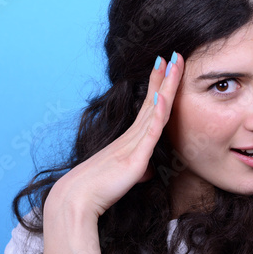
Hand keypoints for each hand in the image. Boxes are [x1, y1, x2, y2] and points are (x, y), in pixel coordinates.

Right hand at [45, 52, 183, 219]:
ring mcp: (134, 143)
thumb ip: (137, 168)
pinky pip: (149, 132)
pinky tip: (162, 97)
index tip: (165, 66)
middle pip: (154, 99)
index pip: (149, 105)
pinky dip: (157, 114)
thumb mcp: (125, 176)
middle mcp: (133, 134)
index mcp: (131, 137)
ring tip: (172, 64)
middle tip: (174, 55)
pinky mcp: (135, 157)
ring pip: (155, 109)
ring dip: (165, 86)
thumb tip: (146, 171)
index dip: (157, 84)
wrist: (78, 199)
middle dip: (165, 76)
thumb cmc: (99, 188)